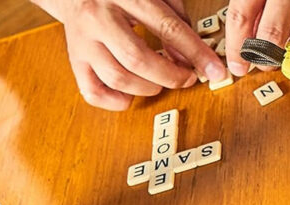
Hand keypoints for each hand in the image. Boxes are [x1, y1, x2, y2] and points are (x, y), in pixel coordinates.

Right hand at [36, 0, 228, 109]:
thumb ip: (176, 20)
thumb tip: (191, 58)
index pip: (168, 28)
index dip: (196, 54)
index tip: (215, 71)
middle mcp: (99, 17)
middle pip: (138, 58)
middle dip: (170, 77)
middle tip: (187, 79)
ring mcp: (83, 40)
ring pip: (117, 77)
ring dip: (147, 89)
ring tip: (159, 83)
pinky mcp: (74, 59)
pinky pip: (92, 92)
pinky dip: (116, 102)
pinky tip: (131, 96)